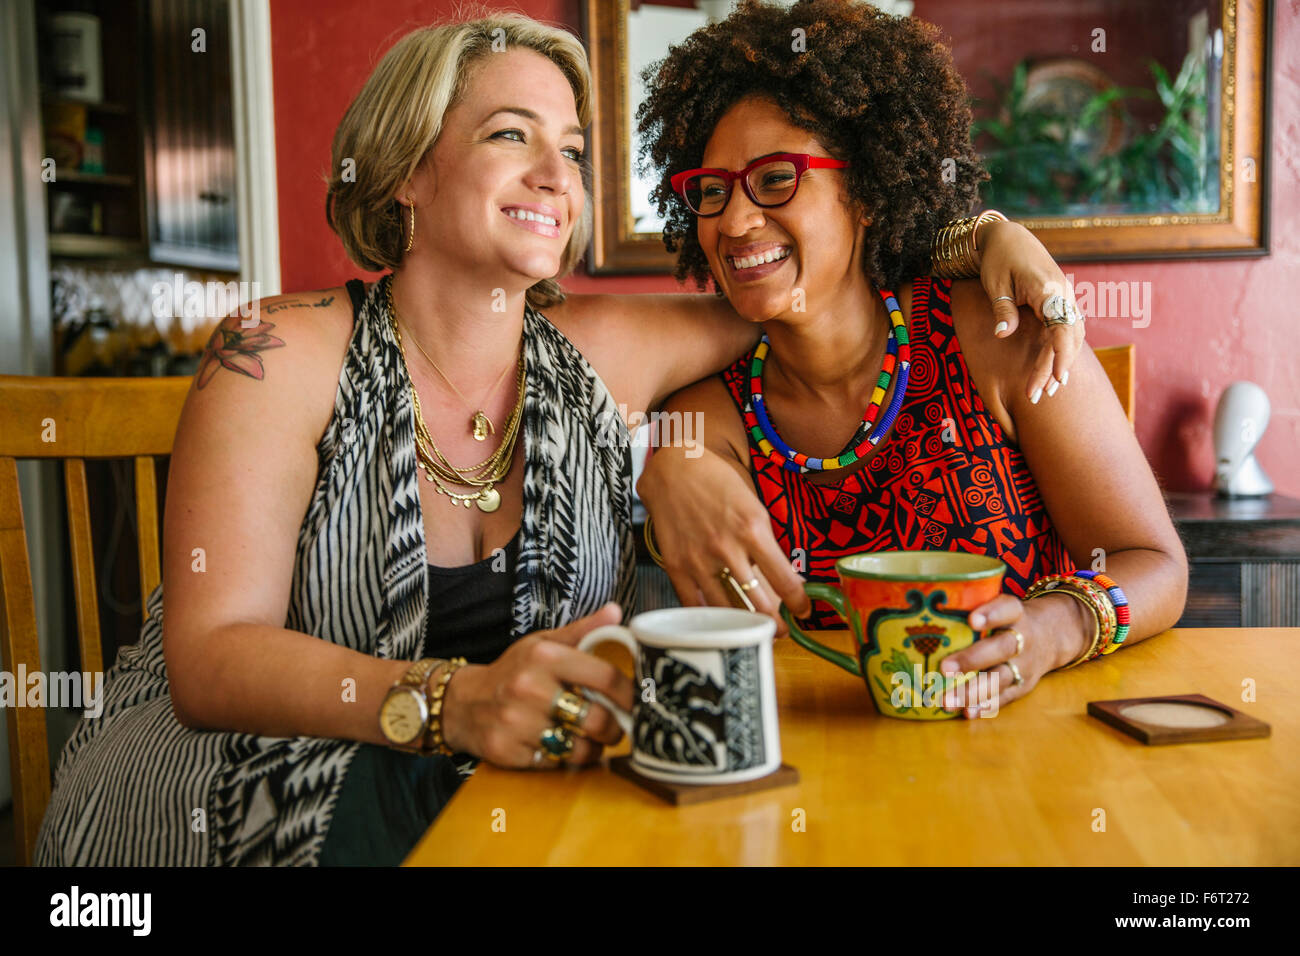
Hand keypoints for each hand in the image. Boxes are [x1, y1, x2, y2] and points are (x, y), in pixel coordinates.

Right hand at [439, 603, 634, 767]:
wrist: (464, 703)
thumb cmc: (513, 671)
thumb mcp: (543, 643)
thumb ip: (582, 630)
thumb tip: (616, 612)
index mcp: (544, 656)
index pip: (605, 677)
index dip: (629, 694)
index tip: (636, 702)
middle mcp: (529, 688)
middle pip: (597, 719)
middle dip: (616, 729)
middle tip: (617, 728)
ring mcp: (517, 723)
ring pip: (580, 747)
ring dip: (595, 748)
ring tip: (594, 740)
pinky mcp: (508, 752)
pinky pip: (556, 764)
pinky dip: (568, 760)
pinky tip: (566, 748)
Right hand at [638, 447, 810, 634]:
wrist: (674, 469)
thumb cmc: (718, 483)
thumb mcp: (753, 508)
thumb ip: (767, 544)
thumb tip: (786, 581)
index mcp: (753, 529)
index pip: (785, 580)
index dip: (799, 603)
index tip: (803, 611)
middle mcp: (727, 547)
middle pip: (759, 604)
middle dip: (775, 624)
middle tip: (780, 631)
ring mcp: (699, 559)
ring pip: (728, 610)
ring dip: (744, 625)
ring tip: (753, 631)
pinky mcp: (676, 566)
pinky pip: (695, 605)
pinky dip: (710, 618)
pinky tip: (719, 622)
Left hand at [933, 593, 1081, 717]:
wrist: (1051, 635)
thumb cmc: (1006, 618)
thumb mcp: (999, 605)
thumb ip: (971, 606)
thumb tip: (917, 608)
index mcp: (1016, 613)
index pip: (1008, 608)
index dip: (991, 614)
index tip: (971, 620)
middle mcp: (1024, 638)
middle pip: (1003, 648)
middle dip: (973, 659)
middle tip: (945, 668)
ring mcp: (1025, 664)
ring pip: (1001, 678)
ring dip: (973, 691)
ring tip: (947, 700)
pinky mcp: (1023, 685)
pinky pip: (1005, 697)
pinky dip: (986, 705)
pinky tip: (966, 712)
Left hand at [977, 219, 1084, 402]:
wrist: (1008, 236)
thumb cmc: (998, 259)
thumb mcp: (995, 284)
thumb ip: (1003, 310)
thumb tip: (1003, 335)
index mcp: (1048, 289)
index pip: (1061, 328)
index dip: (1061, 355)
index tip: (1057, 378)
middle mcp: (1063, 294)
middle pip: (1068, 338)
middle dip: (1055, 368)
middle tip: (1040, 396)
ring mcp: (1064, 297)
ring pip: (1071, 335)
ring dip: (1061, 362)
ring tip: (1049, 390)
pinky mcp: (1060, 301)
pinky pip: (1066, 328)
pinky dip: (1062, 349)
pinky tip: (1055, 369)